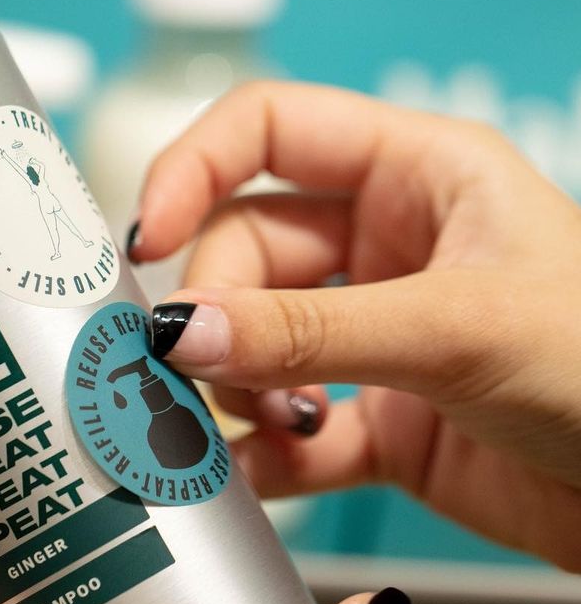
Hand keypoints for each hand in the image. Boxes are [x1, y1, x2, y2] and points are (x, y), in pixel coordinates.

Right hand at [133, 80, 580, 572]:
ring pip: (255, 339)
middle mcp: (388, 243)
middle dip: (223, 310)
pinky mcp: (376, 420)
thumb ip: (310, 331)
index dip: (193, 168)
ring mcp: (376, 334)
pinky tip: (257, 474)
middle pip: (245, 250)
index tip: (146, 238)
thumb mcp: (456, 328)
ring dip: (242, 386)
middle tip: (212, 365)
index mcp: (418, 173)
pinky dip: (262, 454)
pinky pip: (286, 429)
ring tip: (275, 425)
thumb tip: (182, 330)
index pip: (268, 129)